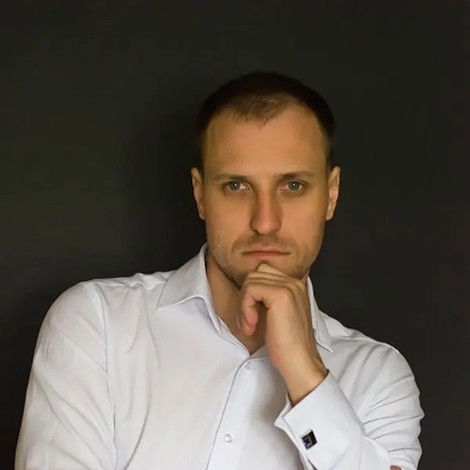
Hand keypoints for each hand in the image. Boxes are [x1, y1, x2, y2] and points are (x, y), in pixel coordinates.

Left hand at [238, 262, 326, 403]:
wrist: (299, 363)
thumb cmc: (285, 345)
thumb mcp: (275, 314)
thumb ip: (266, 297)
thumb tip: (245, 289)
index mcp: (295, 285)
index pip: (262, 272)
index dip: (251, 294)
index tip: (252, 318)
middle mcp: (294, 282)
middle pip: (255, 274)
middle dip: (245, 298)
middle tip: (249, 323)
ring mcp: (289, 287)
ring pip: (250, 281)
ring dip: (244, 305)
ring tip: (250, 325)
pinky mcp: (281, 295)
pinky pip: (250, 290)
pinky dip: (245, 308)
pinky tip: (252, 326)